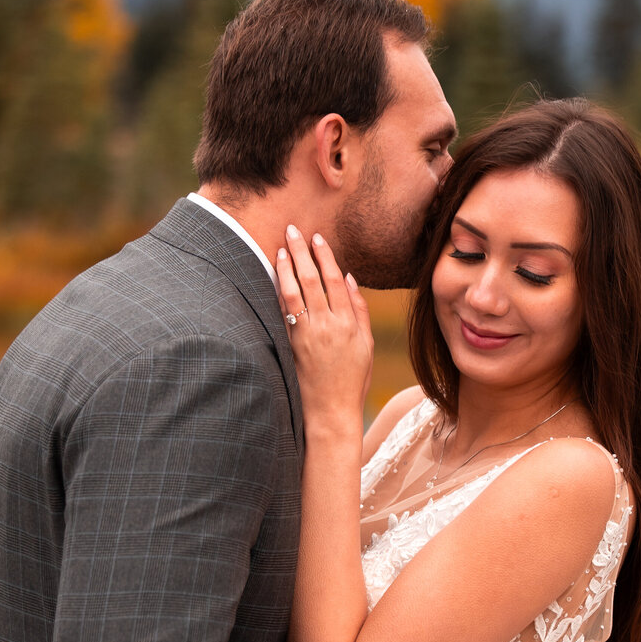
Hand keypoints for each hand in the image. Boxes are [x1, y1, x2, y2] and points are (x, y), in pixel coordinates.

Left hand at [277, 227, 373, 429]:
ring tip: (281, 247)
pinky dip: (278, 292)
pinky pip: (283, 313)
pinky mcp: (291, 346)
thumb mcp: (366, 345)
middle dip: (302, 252)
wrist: (331, 412)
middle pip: (311, 280)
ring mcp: (306, 335)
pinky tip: (274, 276)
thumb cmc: (352, 379)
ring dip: (286, 267)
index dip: (325, 256)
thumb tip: (348, 277)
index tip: (317, 238)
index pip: (334, 280)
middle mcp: (326, 326)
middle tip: (293, 229)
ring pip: (293, 293)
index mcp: (348, 323)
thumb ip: (359, 310)